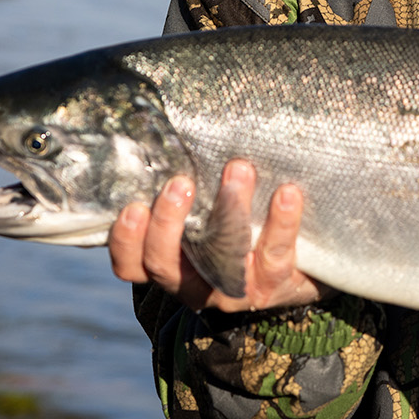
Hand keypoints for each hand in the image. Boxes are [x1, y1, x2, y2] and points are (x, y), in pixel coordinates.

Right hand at [108, 158, 328, 312]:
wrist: (291, 272)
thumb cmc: (236, 228)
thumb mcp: (205, 213)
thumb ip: (188, 188)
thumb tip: (175, 129)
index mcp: (169, 265)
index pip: (131, 265)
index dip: (126, 241)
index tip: (132, 206)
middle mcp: (193, 283)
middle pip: (165, 264)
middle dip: (168, 223)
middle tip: (180, 183)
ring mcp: (232, 288)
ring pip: (223, 258)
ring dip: (229, 212)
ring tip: (238, 170)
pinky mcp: (273, 282)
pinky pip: (275, 254)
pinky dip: (281, 222)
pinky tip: (287, 193)